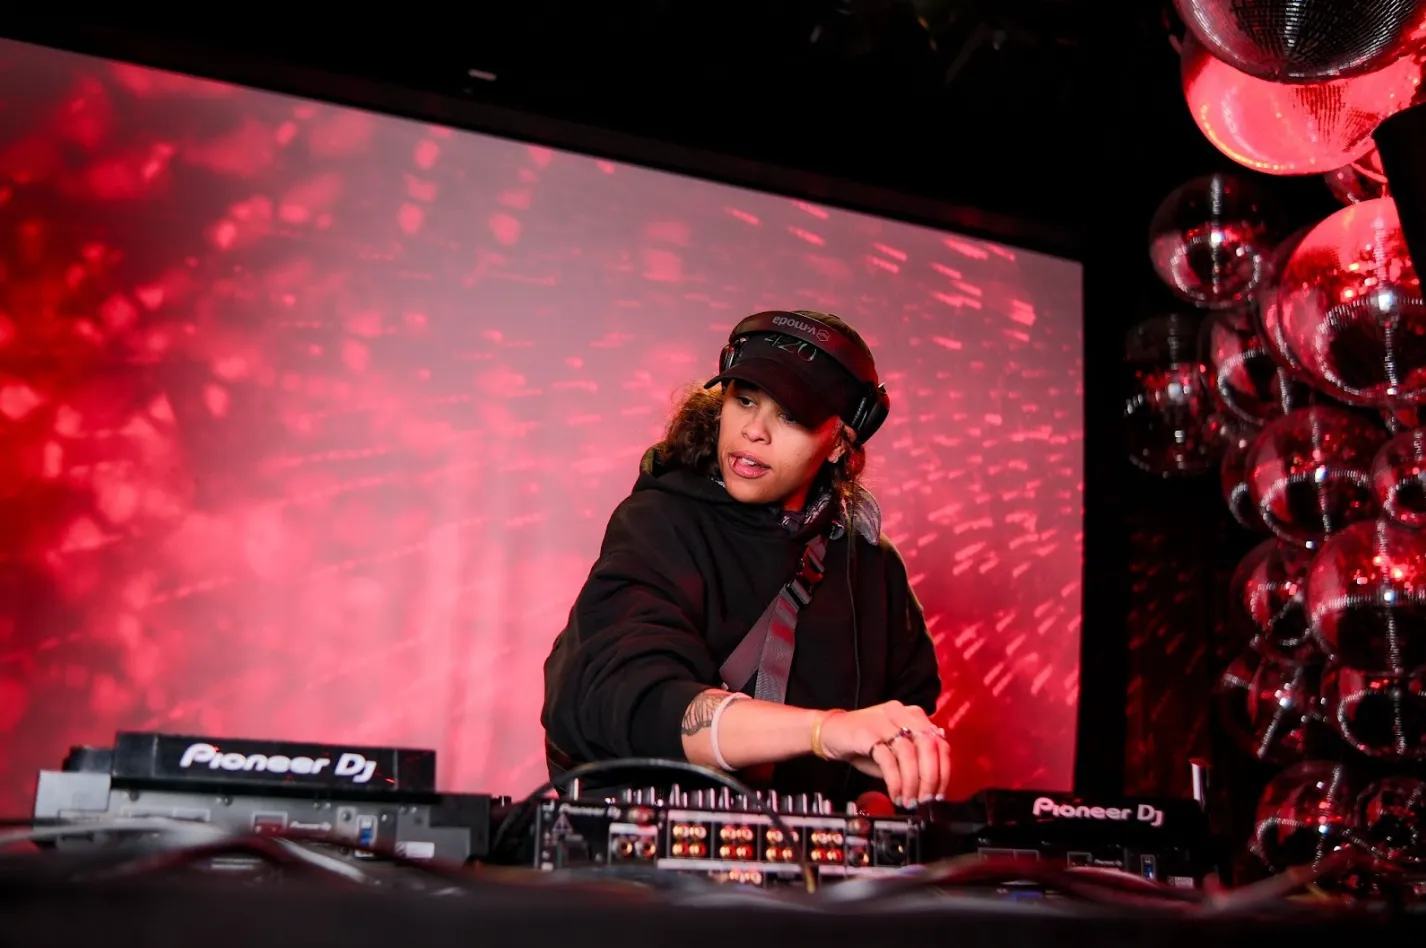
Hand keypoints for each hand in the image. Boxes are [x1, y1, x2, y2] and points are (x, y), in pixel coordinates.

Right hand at [815, 700, 949, 807]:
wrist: (831, 732)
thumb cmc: (865, 744)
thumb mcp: (895, 752)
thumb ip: (915, 761)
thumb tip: (932, 788)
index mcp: (913, 715)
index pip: (940, 742)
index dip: (943, 771)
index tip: (939, 793)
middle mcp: (901, 713)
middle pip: (928, 745)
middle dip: (930, 777)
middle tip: (925, 798)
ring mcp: (884, 720)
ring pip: (909, 753)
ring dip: (912, 782)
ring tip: (908, 799)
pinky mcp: (867, 732)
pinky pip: (888, 759)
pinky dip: (895, 781)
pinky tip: (895, 793)